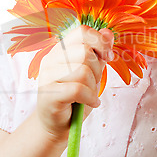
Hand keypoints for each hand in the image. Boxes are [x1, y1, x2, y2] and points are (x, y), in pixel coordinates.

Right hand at [36, 26, 113, 141]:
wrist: (58, 124)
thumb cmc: (75, 98)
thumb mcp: (92, 72)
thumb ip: (99, 53)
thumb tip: (108, 33)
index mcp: (60, 49)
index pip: (82, 32)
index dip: (100, 42)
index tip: (107, 57)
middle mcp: (51, 59)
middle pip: (85, 52)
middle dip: (97, 70)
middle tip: (94, 83)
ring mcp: (47, 76)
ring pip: (82, 71)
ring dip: (93, 86)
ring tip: (89, 95)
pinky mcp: (49, 93)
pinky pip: (77, 89)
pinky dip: (90, 97)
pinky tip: (91, 103)